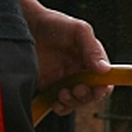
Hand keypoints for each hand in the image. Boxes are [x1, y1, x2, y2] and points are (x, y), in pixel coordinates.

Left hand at [18, 0, 110, 115]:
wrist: (26, 26)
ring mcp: (64, 81)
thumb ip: (92, 48)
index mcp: (91, 60)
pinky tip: (56, 101)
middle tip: (77, 88)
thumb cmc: (54, 24)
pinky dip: (61, 107)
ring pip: (77, 102)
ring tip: (64, 92)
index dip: (103, 88)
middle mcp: (80, 72)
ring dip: (74, 102)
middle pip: (92, 95)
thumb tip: (105, 70)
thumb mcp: (78, 30)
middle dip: (87, 96)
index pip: (104, 81)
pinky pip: (60, 105)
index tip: (97, 89)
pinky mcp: (49, 88)